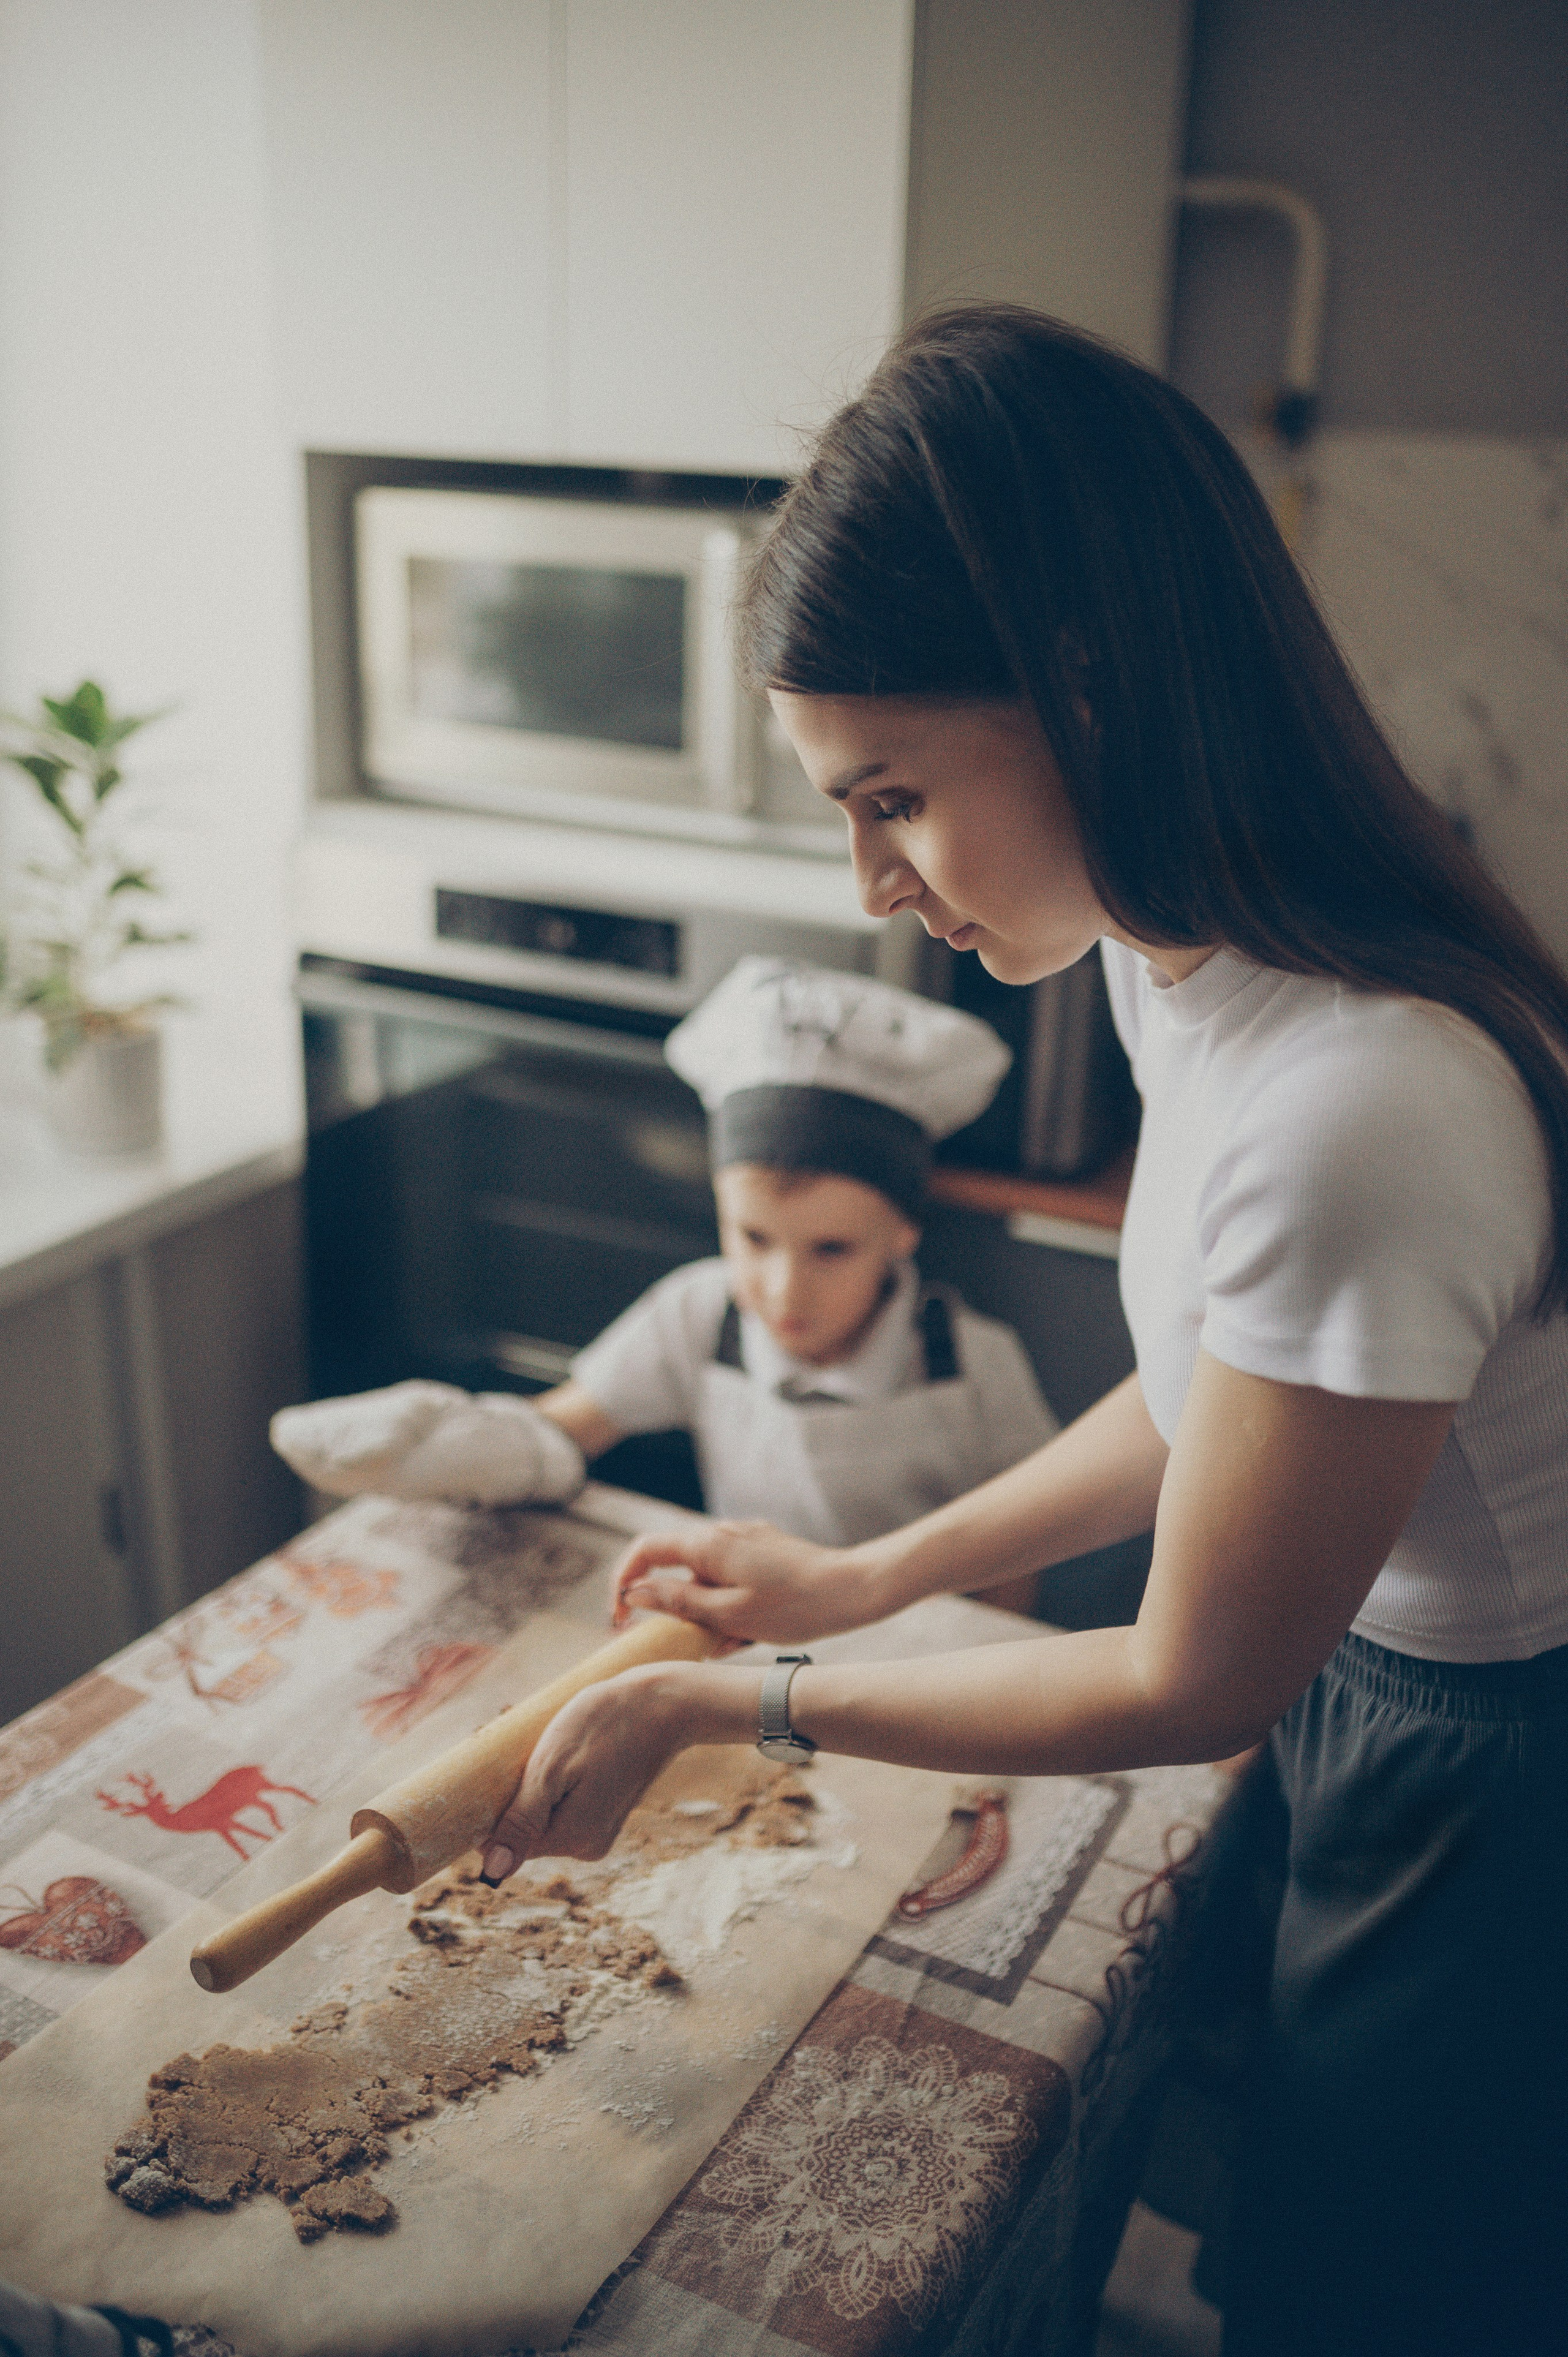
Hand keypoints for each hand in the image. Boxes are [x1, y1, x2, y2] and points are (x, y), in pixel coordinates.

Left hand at [480, 1659, 747, 1876]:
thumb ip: (522, 1821)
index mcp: (571, 1839)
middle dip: (515, 1788)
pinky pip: (564, 1803)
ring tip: (549, 1738)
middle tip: (525, 1738)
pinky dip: (556, 1778)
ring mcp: (599, 1831)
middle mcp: (586, 1846)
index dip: (492, 1804)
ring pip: (543, 1811)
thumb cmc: (604, 1726)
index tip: (495, 1760)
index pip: (505, 1842)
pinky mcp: (606, 1812)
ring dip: (535, 1779)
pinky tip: (566, 1745)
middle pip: (525, 1826)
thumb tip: (493, 1872)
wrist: (665, 1704)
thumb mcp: (552, 1768)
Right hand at [611, 1519, 886, 1646]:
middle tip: (676, 1641)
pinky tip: (747, 1636)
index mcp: (708, 1545)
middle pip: (675, 1567)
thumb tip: (634, 1594)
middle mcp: (723, 1535)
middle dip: (671, 1606)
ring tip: (727, 1645)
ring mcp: (746, 1542)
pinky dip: (728, 1607)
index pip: (645, 1551)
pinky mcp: (764, 1554)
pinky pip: (731, 1580)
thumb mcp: (729, 1615)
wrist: (855, 1590)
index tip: (619, 1618)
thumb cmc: (795, 1607)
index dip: (623, 1582)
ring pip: (705, 1579)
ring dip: (705, 1612)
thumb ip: (678, 1604)